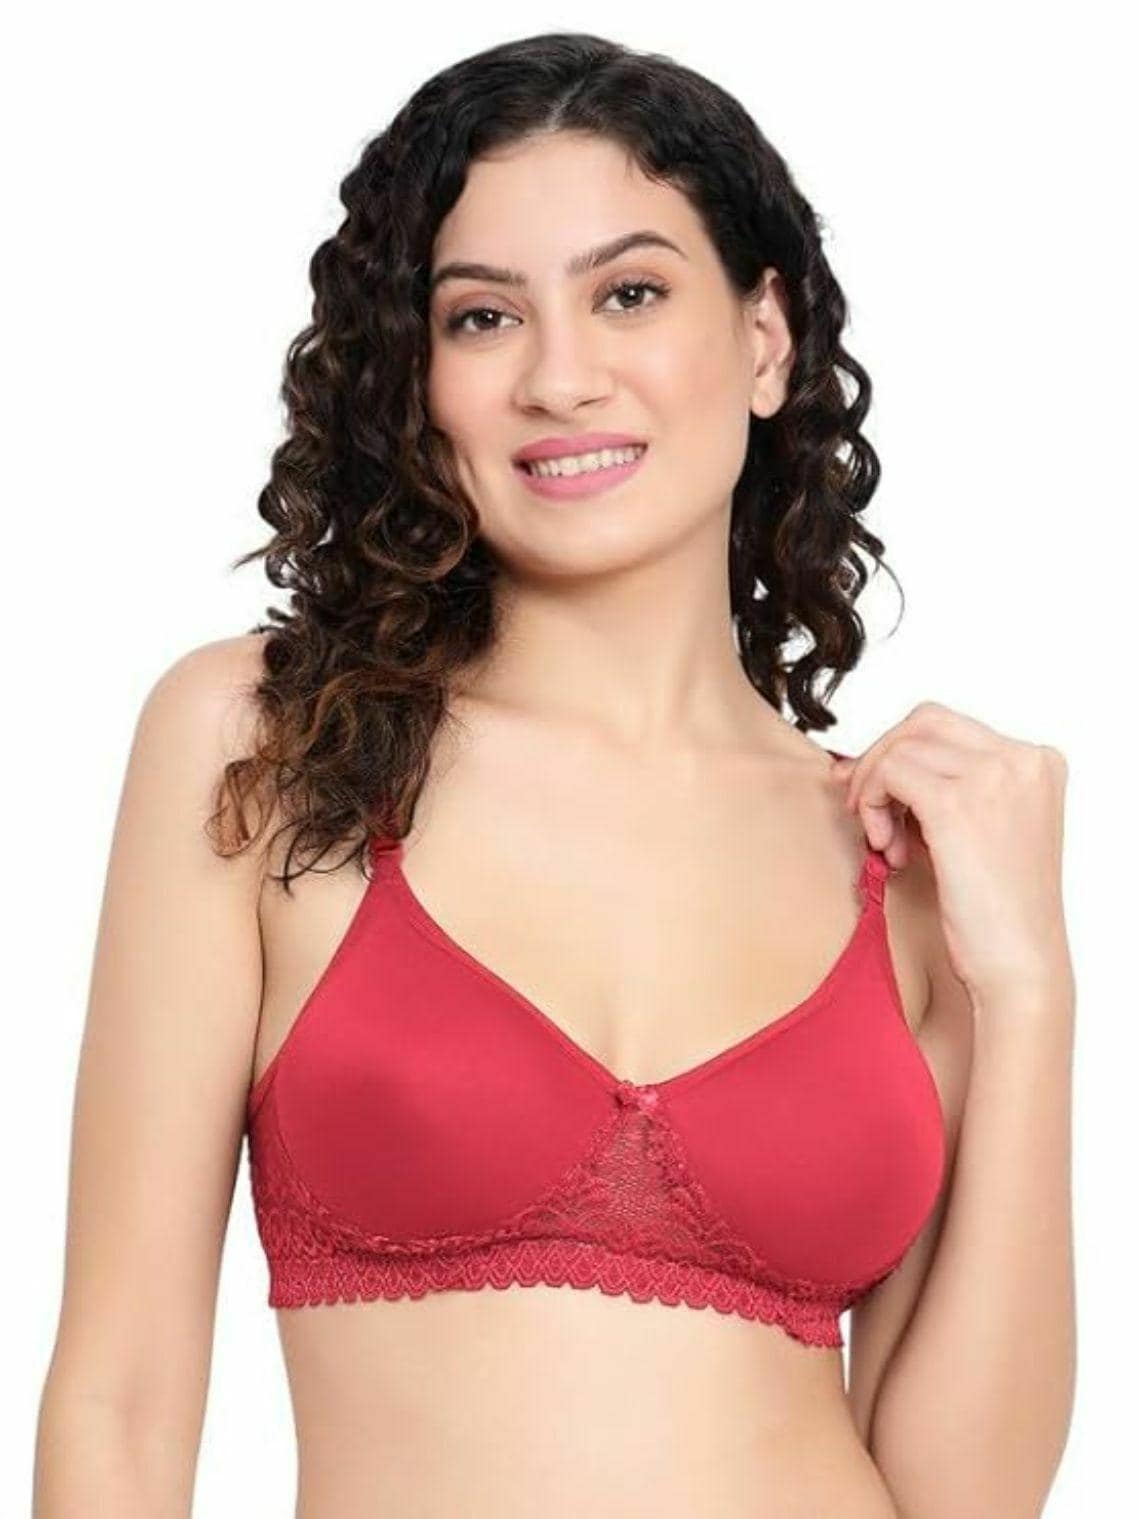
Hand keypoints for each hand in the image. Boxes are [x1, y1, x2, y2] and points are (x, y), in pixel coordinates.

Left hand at [830, 703, 1071, 1011]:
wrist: (1019, 963)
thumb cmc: (997, 910)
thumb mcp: (977, 830)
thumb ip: (939, 788)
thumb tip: (856, 763)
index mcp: (1038, 761)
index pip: (947, 726)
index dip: (899, 753)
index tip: (873, 792)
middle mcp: (1022, 758)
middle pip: (922, 721)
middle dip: (880, 761)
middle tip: (863, 809)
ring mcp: (993, 776)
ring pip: (900, 748)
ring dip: (875, 791)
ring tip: (885, 843)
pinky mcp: (957, 804)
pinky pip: (890, 775)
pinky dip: (873, 806)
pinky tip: (886, 850)